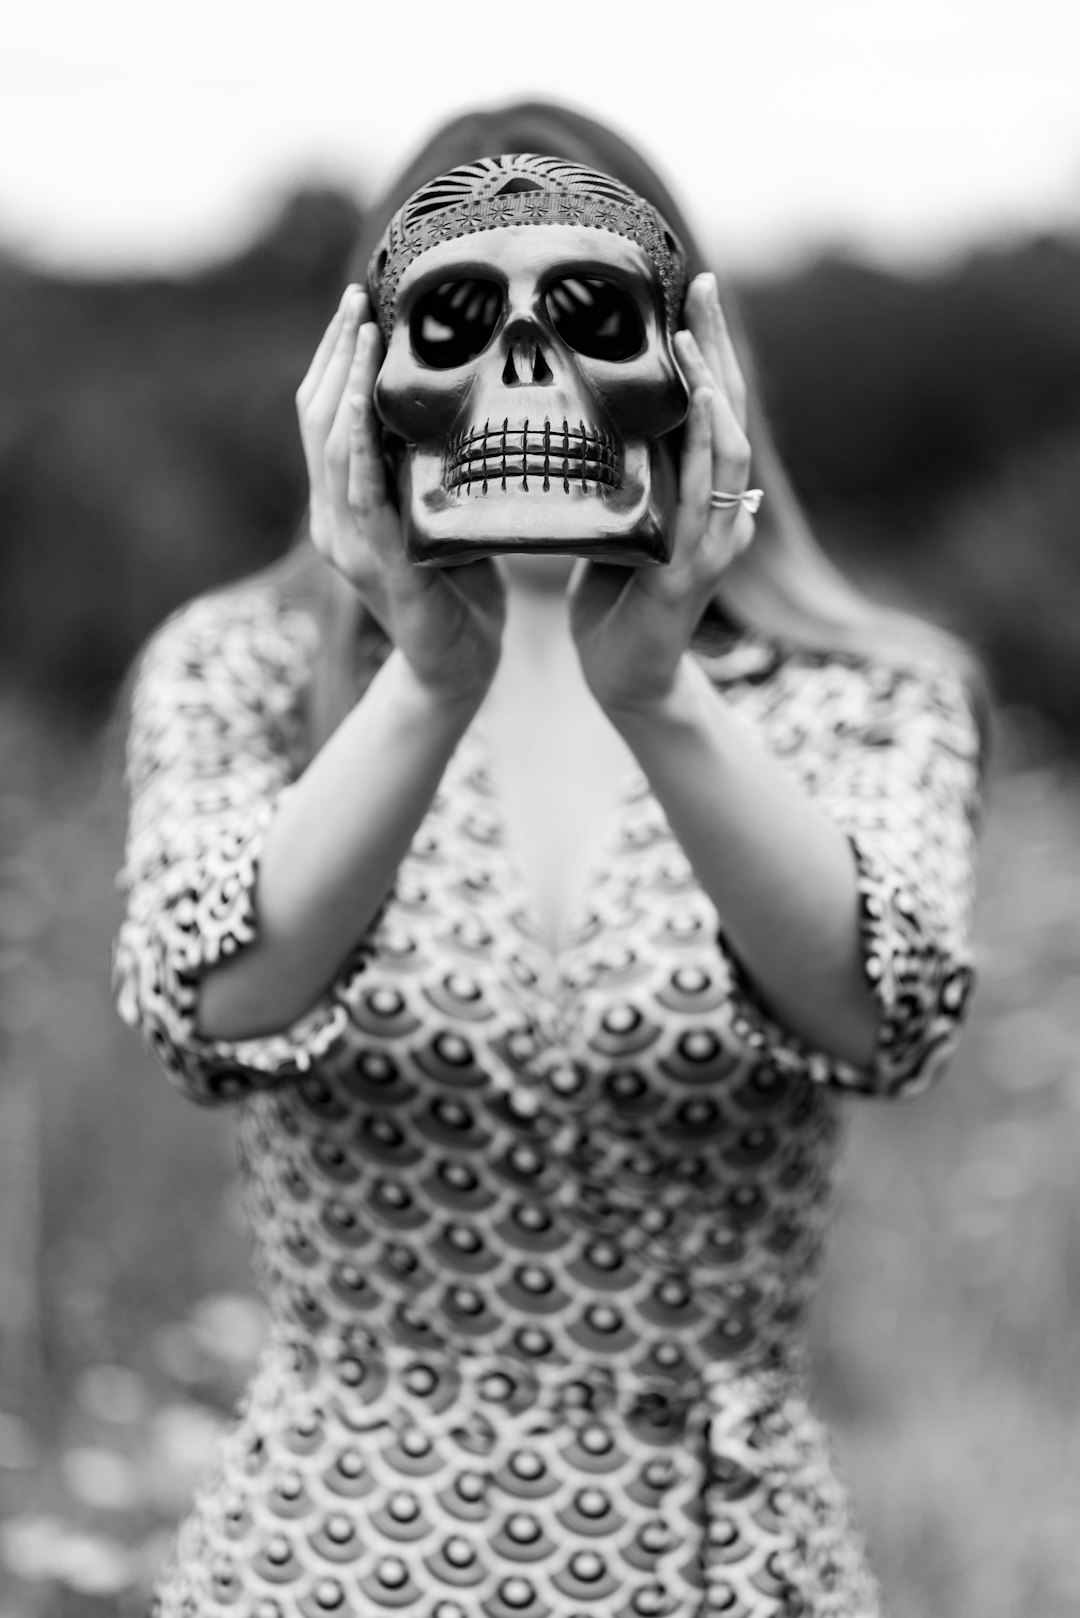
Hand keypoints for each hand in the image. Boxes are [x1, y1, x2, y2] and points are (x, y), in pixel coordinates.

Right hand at [296, 285, 505, 705]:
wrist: (458, 669)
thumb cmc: (460, 590)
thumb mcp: (441, 512)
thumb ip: (431, 465)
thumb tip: (456, 395)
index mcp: (342, 504)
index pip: (323, 415)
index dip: (332, 357)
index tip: (356, 303)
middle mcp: (333, 520)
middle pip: (316, 419)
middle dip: (335, 353)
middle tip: (358, 297)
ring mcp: (349, 545)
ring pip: (332, 449)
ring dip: (344, 384)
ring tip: (361, 332)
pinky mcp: (380, 568)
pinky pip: (363, 499)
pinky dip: (359, 451)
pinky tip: (362, 409)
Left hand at [569, 271, 754, 712]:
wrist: (622, 680)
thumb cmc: (612, 604)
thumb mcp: (611, 523)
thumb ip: (618, 476)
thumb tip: (592, 416)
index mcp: (696, 493)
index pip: (707, 407)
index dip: (704, 349)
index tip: (688, 290)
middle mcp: (716, 509)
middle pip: (727, 411)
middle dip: (717, 345)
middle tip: (703, 282)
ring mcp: (711, 539)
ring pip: (728, 447)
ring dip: (714, 387)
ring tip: (695, 333)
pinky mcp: (691, 571)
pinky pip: (706, 498)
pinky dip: (706, 446)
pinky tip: (701, 405)